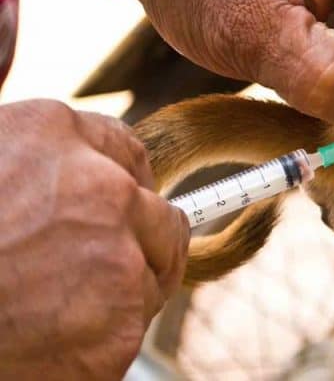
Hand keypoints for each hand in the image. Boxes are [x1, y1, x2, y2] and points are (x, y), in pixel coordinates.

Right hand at [0, 101, 188, 378]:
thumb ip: (35, 159)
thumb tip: (82, 164)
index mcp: (52, 134)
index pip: (126, 150)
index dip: (123, 181)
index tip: (121, 202)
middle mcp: (102, 187)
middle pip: (160, 215)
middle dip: (138, 239)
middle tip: (92, 265)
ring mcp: (118, 259)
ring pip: (150, 274)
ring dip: (118, 289)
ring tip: (50, 304)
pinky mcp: (120, 328)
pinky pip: (131, 327)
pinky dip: (100, 337)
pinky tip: (49, 337)